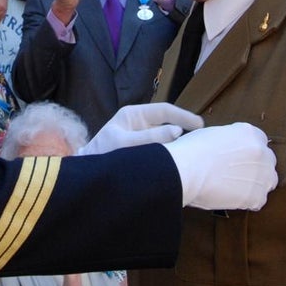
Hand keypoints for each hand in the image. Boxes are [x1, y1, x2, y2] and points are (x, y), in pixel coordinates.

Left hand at [77, 103, 203, 155]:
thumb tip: (176, 131)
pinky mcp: (140, 152)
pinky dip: (169, 153)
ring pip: (164, 137)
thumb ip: (150, 138)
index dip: (183, 116)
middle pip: (166, 122)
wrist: (84, 175)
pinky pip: (159, 149)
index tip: (199, 125)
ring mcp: (139, 137)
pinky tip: (178, 161)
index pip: (164, 111)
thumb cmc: (100, 154)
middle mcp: (138, 124)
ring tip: (193, 148)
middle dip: (183, 128)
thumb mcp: (124, 143)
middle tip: (201, 137)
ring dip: (177, 142)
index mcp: (133, 115)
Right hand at [162, 122, 277, 210]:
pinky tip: (233, 198)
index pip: (259, 141)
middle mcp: (261, 151)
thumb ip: (229, 141)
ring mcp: (261, 174)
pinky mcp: (257, 195)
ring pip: (267, 181)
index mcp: (249, 132)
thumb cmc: (191, 151)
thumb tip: (229, 150)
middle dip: (256, 168)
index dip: (247, 151)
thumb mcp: (213, 134)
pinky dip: (248, 202)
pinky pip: (259, 200)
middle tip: (237, 175)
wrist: (186, 170)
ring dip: (255, 184)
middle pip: (267, 161)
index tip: (238, 159)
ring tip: (235, 188)